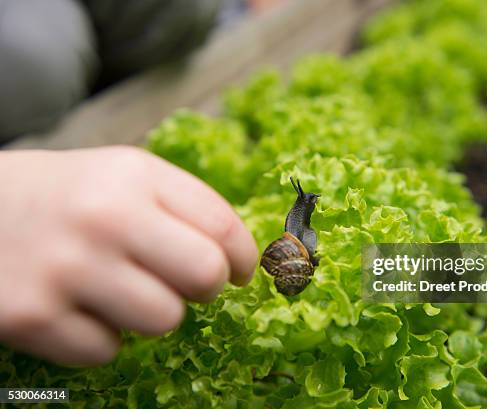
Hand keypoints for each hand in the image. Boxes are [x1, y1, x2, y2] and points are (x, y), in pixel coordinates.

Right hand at [0, 146, 257, 365]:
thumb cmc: (68, 196)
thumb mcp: (125, 176)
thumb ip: (184, 208)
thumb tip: (237, 260)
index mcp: (135, 175)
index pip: (221, 226)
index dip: (243, 258)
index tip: (240, 271)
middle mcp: (104, 216)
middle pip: (204, 275)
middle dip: (206, 287)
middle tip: (186, 283)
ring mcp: (66, 269)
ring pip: (163, 320)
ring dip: (152, 313)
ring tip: (122, 290)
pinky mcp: (32, 317)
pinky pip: (107, 351)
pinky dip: (101, 336)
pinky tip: (80, 307)